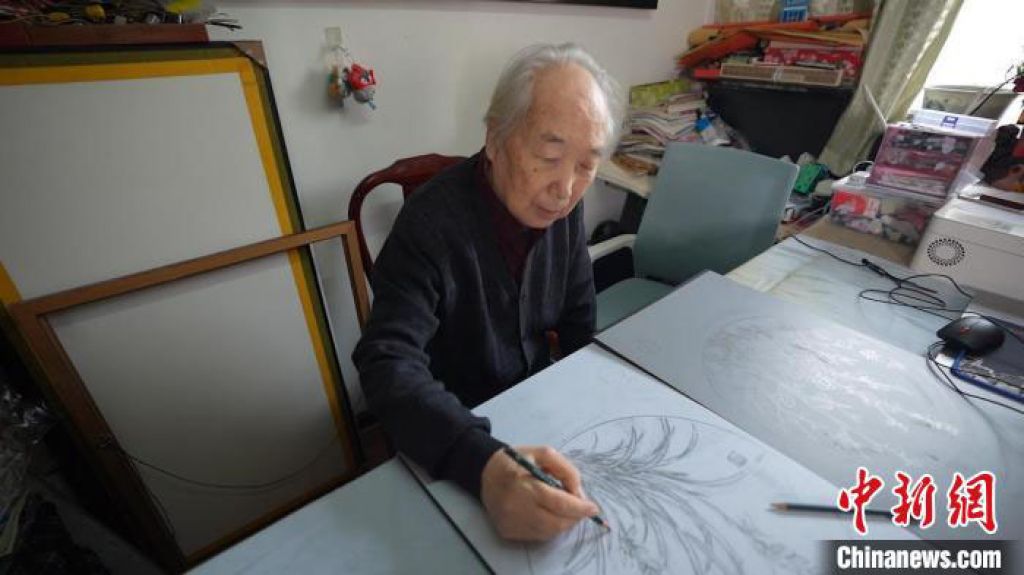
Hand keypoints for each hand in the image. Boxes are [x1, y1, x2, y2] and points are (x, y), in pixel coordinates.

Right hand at [480, 445, 599, 540]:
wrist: (486, 472)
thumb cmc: (516, 461)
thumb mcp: (542, 453)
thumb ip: (565, 470)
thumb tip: (579, 494)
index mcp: (524, 484)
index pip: (558, 502)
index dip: (579, 508)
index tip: (593, 508)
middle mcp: (515, 506)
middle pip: (555, 522)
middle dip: (574, 518)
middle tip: (581, 509)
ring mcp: (510, 521)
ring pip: (548, 532)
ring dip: (563, 523)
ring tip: (565, 510)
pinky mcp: (507, 530)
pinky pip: (536, 535)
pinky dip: (549, 527)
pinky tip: (548, 514)